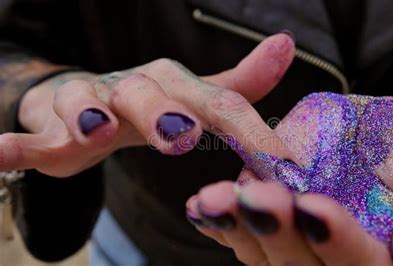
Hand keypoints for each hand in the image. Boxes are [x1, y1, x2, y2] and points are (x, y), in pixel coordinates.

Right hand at [0, 33, 295, 176]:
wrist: (88, 102)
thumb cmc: (150, 107)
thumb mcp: (196, 98)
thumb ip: (238, 85)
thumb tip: (285, 45)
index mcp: (175, 85)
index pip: (220, 102)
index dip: (252, 131)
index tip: (282, 163)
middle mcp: (134, 87)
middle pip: (150, 93)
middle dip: (164, 112)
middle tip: (182, 136)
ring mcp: (88, 101)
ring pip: (87, 103)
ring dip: (89, 115)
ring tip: (94, 130)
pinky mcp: (49, 121)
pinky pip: (34, 131)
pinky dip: (18, 143)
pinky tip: (2, 152)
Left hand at [186, 94, 392, 264]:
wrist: (365, 125)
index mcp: (375, 251)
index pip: (360, 263)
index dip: (339, 241)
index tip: (314, 207)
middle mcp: (327, 253)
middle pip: (300, 264)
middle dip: (278, 232)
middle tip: (258, 198)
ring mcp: (291, 238)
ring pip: (262, 251)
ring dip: (238, 226)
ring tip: (217, 200)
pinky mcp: (263, 217)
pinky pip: (238, 229)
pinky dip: (219, 218)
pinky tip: (202, 205)